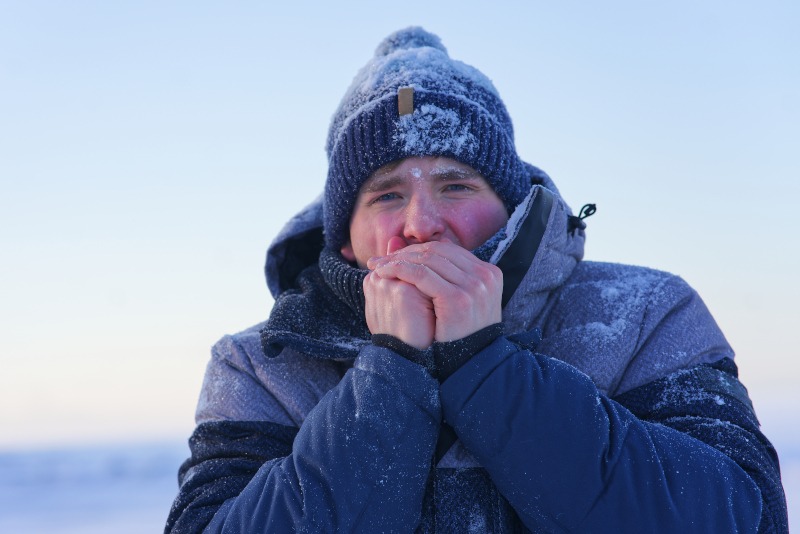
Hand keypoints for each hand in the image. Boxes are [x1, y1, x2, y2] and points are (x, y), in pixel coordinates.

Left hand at [366, 239, 502, 343]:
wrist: (468, 366)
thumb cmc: (459, 335)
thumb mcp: (459, 300)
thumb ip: (447, 275)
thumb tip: (432, 242)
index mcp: (488, 273)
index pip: (447, 250)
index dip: (418, 250)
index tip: (395, 256)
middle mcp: (485, 275)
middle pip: (437, 251)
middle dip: (406, 253)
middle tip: (381, 259)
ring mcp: (474, 286)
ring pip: (427, 260)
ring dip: (397, 260)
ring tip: (377, 266)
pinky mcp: (457, 298)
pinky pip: (421, 274)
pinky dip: (398, 270)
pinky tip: (383, 273)